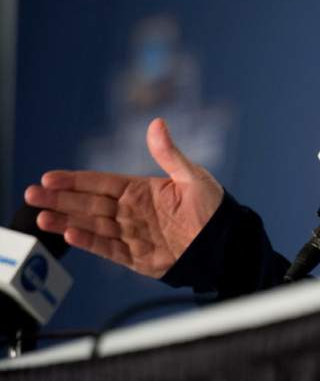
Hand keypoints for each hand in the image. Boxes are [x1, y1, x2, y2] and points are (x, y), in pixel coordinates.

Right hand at [24, 118, 223, 278]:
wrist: (227, 243)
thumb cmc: (214, 208)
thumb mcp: (193, 177)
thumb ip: (170, 154)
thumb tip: (156, 123)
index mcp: (141, 190)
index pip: (102, 183)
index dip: (76, 180)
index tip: (50, 177)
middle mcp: (131, 212)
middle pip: (90, 204)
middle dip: (60, 199)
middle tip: (32, 194)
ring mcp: (132, 234)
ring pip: (93, 226)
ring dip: (67, 221)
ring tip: (41, 217)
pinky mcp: (137, 257)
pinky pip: (109, 249)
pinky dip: (90, 243)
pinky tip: (70, 235)